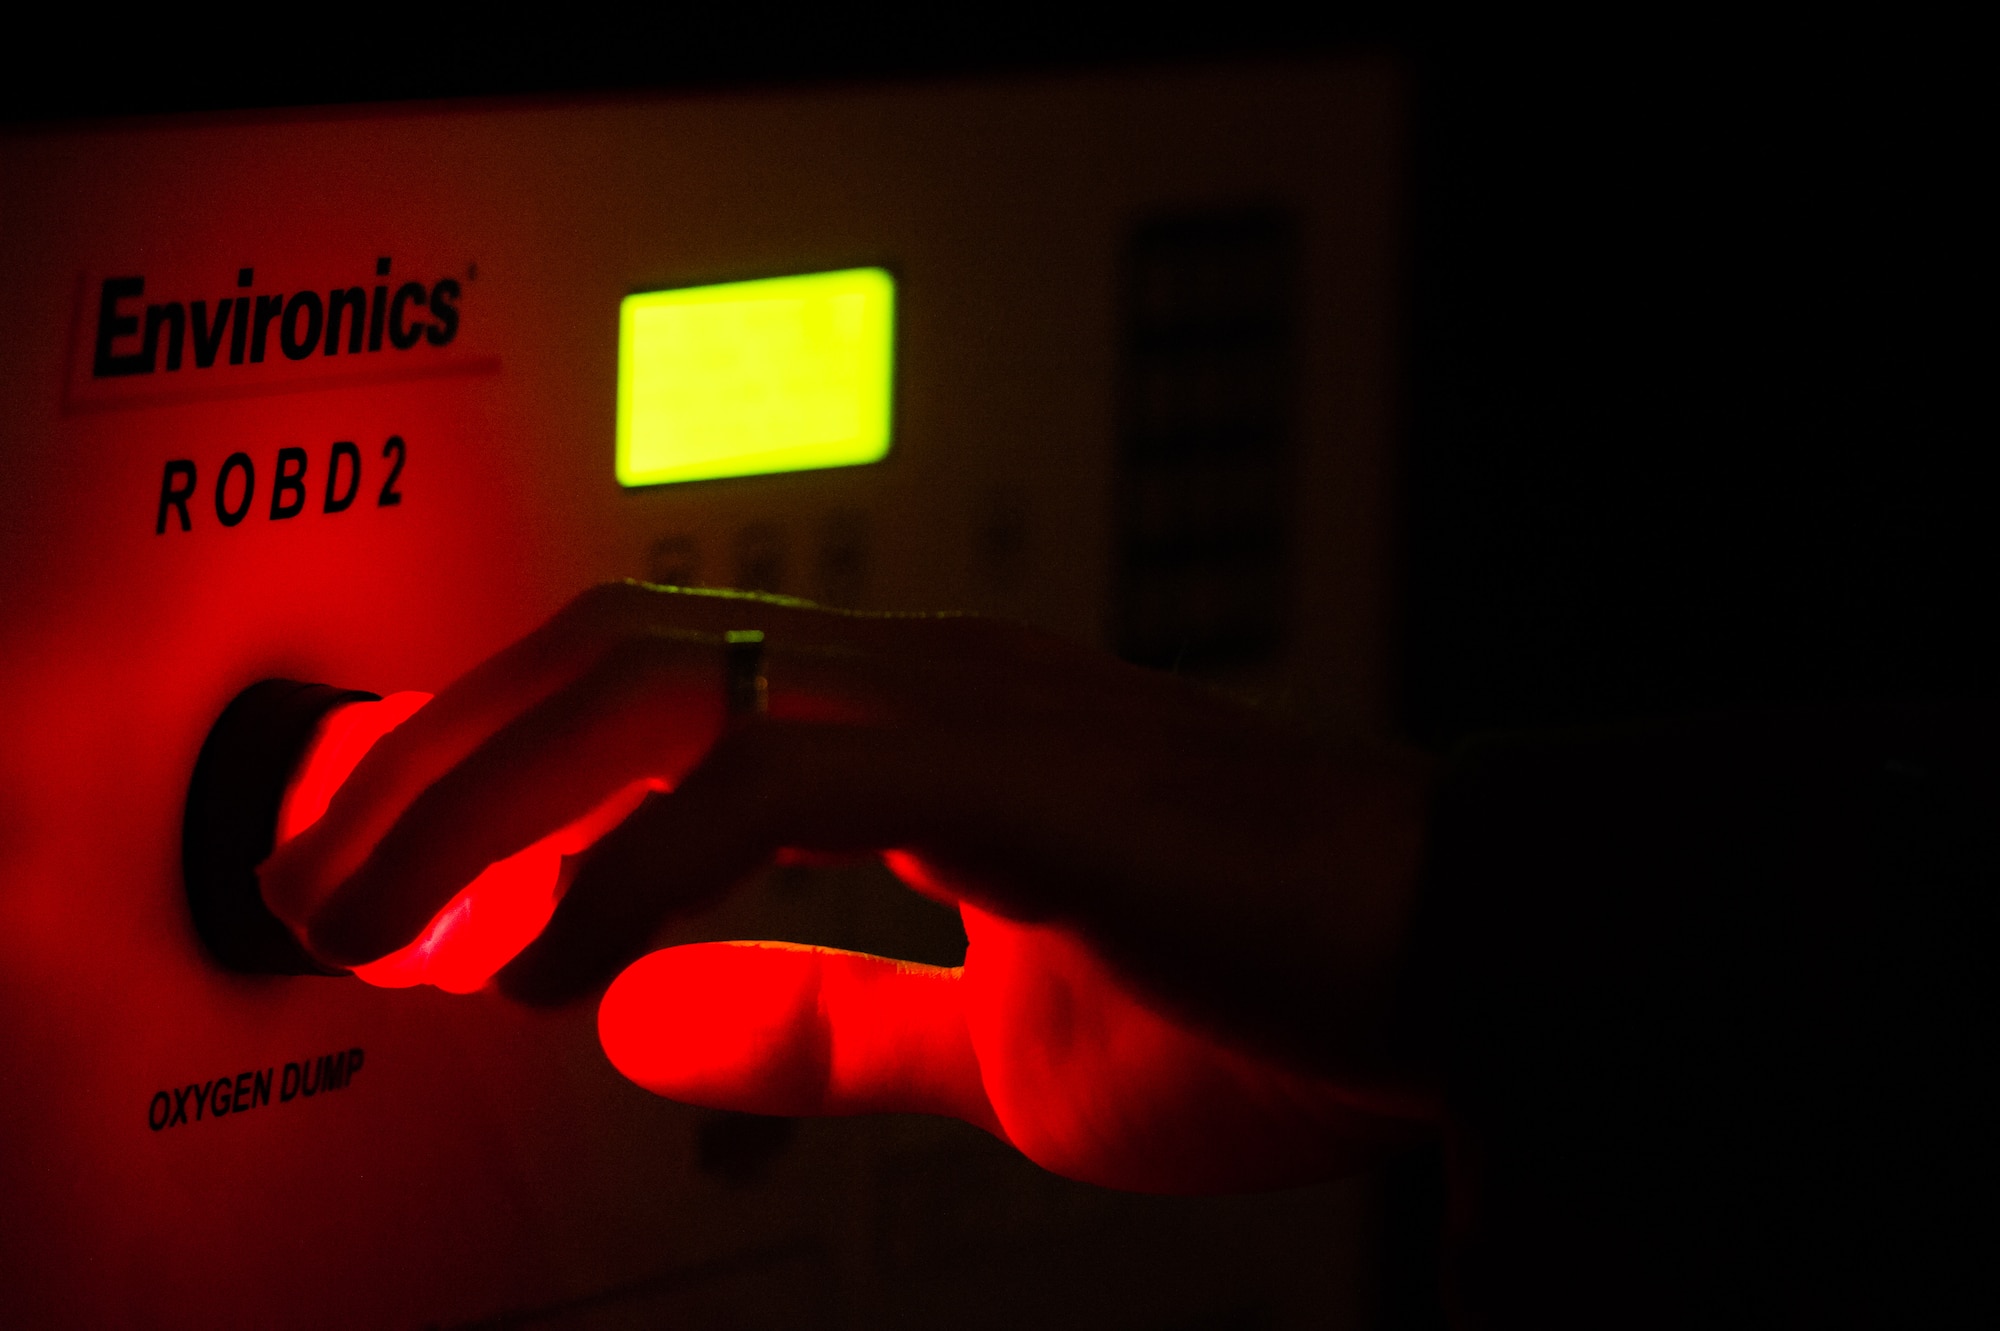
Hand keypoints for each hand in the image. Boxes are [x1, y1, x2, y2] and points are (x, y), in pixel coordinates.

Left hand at [260, 582, 1436, 1191]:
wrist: (1458, 955)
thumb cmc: (1263, 994)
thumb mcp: (990, 1048)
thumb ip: (819, 1026)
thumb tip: (648, 1030)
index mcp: (912, 731)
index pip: (652, 696)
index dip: (499, 778)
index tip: (402, 883)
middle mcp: (915, 680)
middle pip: (608, 652)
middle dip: (438, 764)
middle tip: (324, 881)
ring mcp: (958, 702)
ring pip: (652, 681)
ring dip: (482, 797)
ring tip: (372, 918)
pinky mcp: (1006, 760)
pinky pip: (770, 788)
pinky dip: (636, 877)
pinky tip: (562, 975)